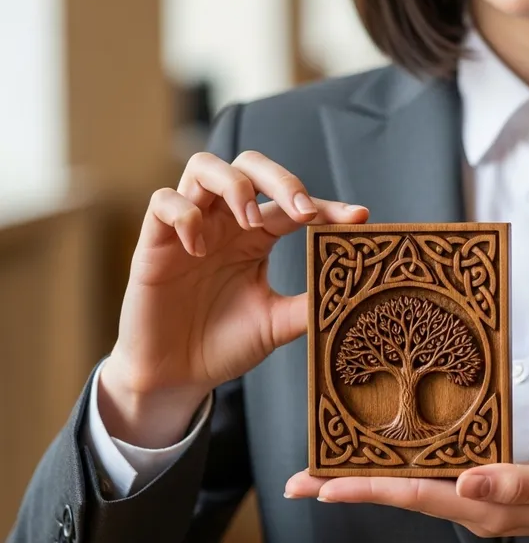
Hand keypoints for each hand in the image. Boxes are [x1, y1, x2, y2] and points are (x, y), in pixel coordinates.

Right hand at [100, 150, 368, 446]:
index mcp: (257, 236)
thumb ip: (307, 306)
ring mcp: (190, 228)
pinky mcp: (154, 242)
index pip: (294, 204)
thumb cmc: (224, 344)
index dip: (328, 206)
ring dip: (234, 185)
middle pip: (250, 165)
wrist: (176, 376)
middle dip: (281, 179)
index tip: (359, 218)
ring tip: (250, 222)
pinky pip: (163, 202)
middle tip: (303, 212)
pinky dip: (184, 215)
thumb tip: (355, 295)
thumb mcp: (275, 324)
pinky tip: (198, 248)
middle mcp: (225, 222)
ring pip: (205, 167)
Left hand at [286, 440, 528, 542]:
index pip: (413, 497)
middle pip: (400, 495)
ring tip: (327, 469)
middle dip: (349, 488)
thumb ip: (517, 484)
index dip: (364, 489)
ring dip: (368, 478)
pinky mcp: (488, 482)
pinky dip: (401, 466)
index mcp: (487, 508)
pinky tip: (387, 455)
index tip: (320, 485)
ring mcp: (479, 496)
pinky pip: (434, 474)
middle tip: (300, 480)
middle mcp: (474, 505)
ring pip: (412, 486)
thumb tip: (465, 485)